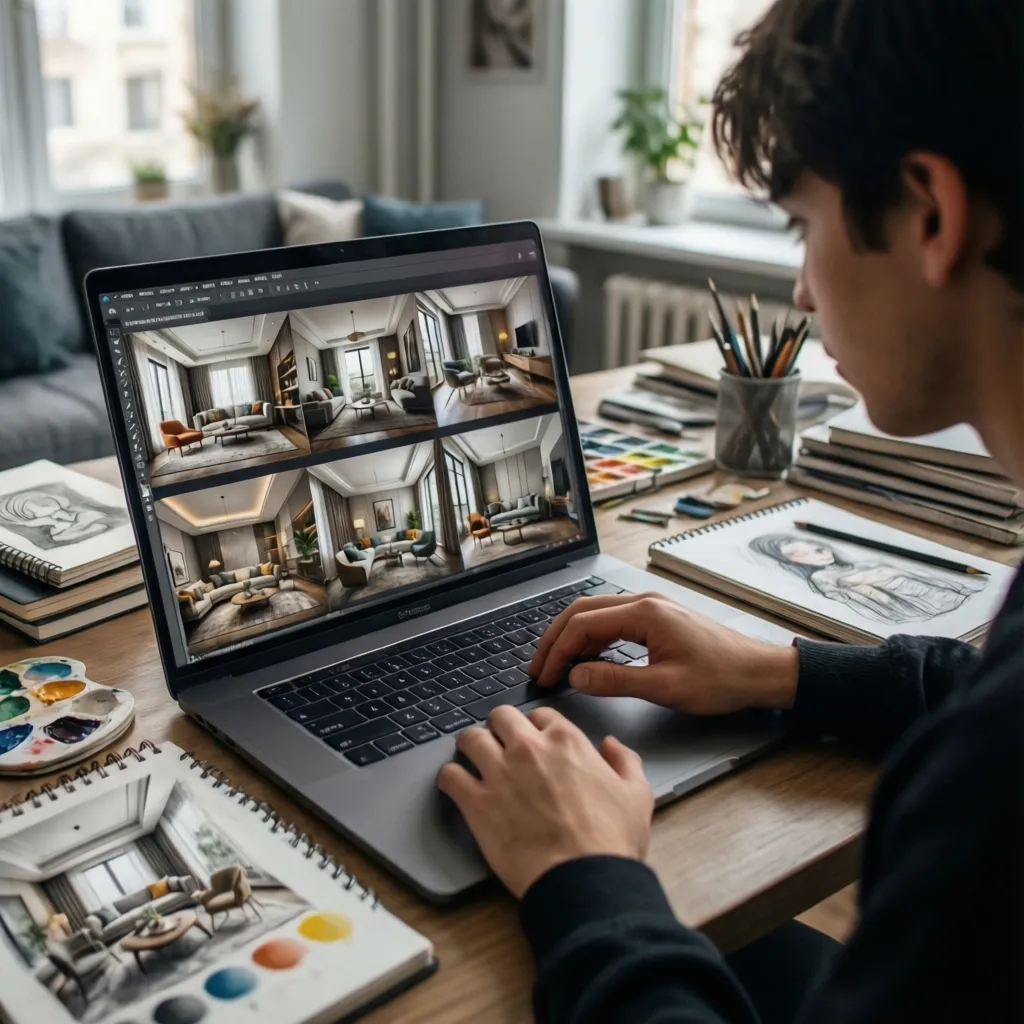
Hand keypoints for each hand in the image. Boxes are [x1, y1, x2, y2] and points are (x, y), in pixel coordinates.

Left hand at [436, 705, 652, 898]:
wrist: (584, 880)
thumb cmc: (610, 841)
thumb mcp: (637, 794)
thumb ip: (625, 762)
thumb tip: (613, 746)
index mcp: (567, 741)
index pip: (541, 715)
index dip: (536, 727)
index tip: (534, 740)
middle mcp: (529, 748)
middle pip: (500, 717)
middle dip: (499, 728)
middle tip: (500, 744)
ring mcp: (499, 773)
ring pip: (470, 739)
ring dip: (471, 746)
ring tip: (472, 759)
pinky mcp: (477, 803)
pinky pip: (450, 776)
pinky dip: (450, 778)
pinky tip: (455, 786)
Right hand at [529, 592, 798, 714]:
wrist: (761, 672)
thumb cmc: (722, 678)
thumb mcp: (665, 686)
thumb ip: (615, 680)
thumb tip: (576, 676)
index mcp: (644, 613)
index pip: (583, 624)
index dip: (557, 651)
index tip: (544, 676)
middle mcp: (644, 603)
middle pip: (582, 612)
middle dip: (555, 640)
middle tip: (539, 668)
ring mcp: (651, 608)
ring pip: (596, 615)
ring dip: (572, 639)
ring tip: (556, 666)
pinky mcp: (657, 619)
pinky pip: (613, 623)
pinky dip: (592, 640)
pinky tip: (587, 661)